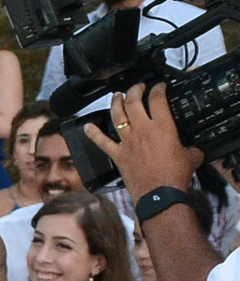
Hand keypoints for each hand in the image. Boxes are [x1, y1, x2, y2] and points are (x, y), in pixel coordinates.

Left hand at [85, 84, 204, 195]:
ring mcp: (127, 141)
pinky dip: (93, 133)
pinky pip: (102, 142)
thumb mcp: (192, 156)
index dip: (158, 88)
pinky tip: (87, 126)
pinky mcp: (118, 154)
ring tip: (116, 96)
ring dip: (115, 103)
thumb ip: (191, 147)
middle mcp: (142, 130)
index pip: (158, 98)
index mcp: (162, 126)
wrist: (159, 194)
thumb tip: (193, 148)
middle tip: (137, 87)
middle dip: (135, 90)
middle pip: (133, 102)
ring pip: (117, 116)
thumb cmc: (175, 175)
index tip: (159, 86)